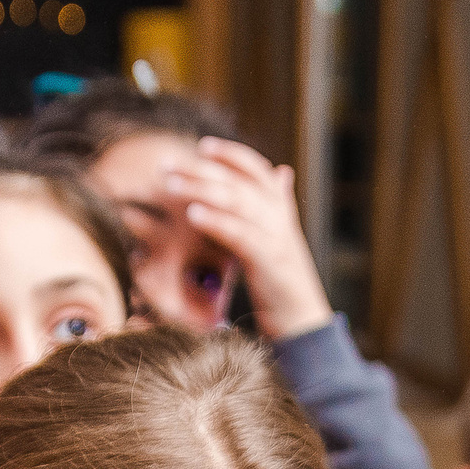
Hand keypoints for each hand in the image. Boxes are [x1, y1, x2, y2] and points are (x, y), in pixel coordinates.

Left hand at [165, 137, 334, 339]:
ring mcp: (276, 237)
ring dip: (200, 189)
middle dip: (200, 170)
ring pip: (236, 201)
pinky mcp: (268, 260)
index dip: (230, 154)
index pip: (256, 169)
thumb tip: (282, 171)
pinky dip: (216, 220)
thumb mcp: (279, 239)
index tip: (202, 146)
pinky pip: (239, 233)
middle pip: (237, 181)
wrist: (303, 322)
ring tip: (170, 183)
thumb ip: (277, 205)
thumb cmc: (282, 282)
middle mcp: (279, 217)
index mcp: (280, 209)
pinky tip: (193, 214)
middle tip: (166, 165)